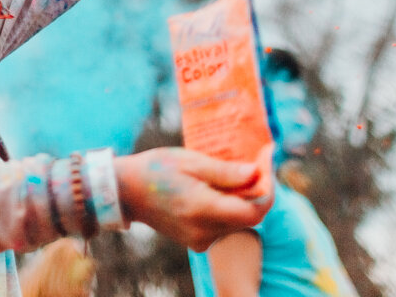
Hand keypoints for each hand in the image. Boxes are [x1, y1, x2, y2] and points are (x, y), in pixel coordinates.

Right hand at [114, 145, 273, 251]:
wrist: (126, 192)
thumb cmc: (157, 169)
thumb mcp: (191, 161)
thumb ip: (225, 172)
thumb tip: (256, 173)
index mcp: (203, 209)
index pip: (255, 210)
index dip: (268, 185)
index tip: (267, 156)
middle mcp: (204, 231)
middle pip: (251, 216)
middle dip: (260, 188)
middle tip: (259, 159)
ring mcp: (200, 239)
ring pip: (240, 221)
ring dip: (247, 197)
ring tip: (242, 169)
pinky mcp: (197, 240)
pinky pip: (226, 225)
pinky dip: (232, 206)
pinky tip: (224, 185)